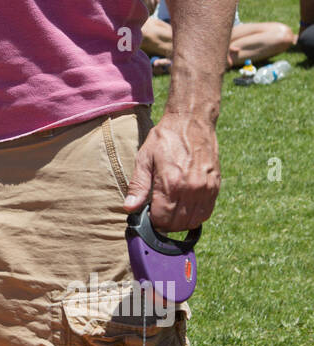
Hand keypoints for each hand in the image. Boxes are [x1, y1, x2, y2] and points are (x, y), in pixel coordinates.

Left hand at [122, 112, 220, 232]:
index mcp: (171, 183)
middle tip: (158, 212)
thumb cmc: (164, 139)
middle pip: (178, 224)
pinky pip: (206, 212)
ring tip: (171, 210)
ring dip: (180, 222)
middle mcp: (191, 189)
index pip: (162, 219)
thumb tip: (130, 208)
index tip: (148, 214)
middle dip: (165, 223)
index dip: (153, 221)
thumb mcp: (144, 159)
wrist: (191, 121)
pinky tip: (185, 207)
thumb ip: (138, 186)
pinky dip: (195, 216)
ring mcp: (206, 188)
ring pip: (193, 221)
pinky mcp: (215, 186)